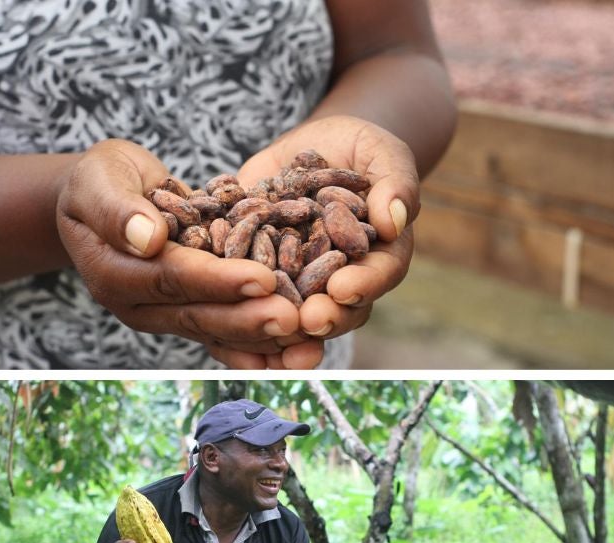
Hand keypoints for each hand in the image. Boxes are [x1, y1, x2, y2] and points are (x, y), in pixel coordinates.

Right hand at [54, 139, 302, 362]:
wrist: (101, 198)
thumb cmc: (99, 180)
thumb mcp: (99, 179)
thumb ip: (116, 209)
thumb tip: (148, 238)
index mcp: (114, 273)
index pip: (171, 278)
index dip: (217, 281)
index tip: (262, 279)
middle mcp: (137, 304)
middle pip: (197, 314)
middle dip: (248, 318)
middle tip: (295, 319)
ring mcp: (162, 314)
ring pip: (214, 329)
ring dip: (260, 337)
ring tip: (306, 337)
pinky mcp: (184, 312)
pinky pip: (222, 332)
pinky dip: (257, 343)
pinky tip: (294, 352)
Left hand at [235, 115, 418, 367]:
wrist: (312, 147)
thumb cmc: (360, 148)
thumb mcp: (381, 154)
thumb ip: (394, 184)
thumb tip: (395, 220)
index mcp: (378, 256)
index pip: (378, 275)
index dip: (363, 285)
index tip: (343, 290)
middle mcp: (337, 278)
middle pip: (336, 307)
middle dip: (321, 317)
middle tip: (305, 322)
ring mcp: (296, 279)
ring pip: (290, 310)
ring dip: (279, 324)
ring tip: (265, 325)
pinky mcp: (256, 269)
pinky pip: (244, 290)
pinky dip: (233, 301)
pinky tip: (219, 307)